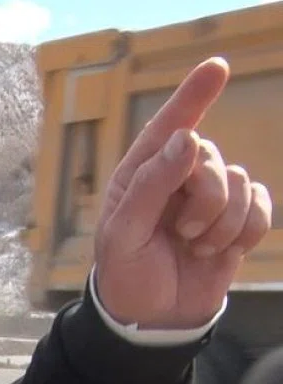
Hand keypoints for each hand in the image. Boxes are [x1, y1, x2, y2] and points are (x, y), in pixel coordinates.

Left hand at [94, 57, 272, 329]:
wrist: (153, 316)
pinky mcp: (236, 220)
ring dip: (222, 221)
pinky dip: (245, 231)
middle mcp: (176, 177)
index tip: (217, 66)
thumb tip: (187, 138)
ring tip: (195, 246)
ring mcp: (209, 198)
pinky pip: (260, 207)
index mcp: (141, 172)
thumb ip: (151, 184)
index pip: (169, 125)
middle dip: (204, 198)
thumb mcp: (123, 232)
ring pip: (239, 182)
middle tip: (182, 233)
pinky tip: (221, 251)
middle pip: (210, 157)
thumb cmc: (126, 270)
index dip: (193, 95)